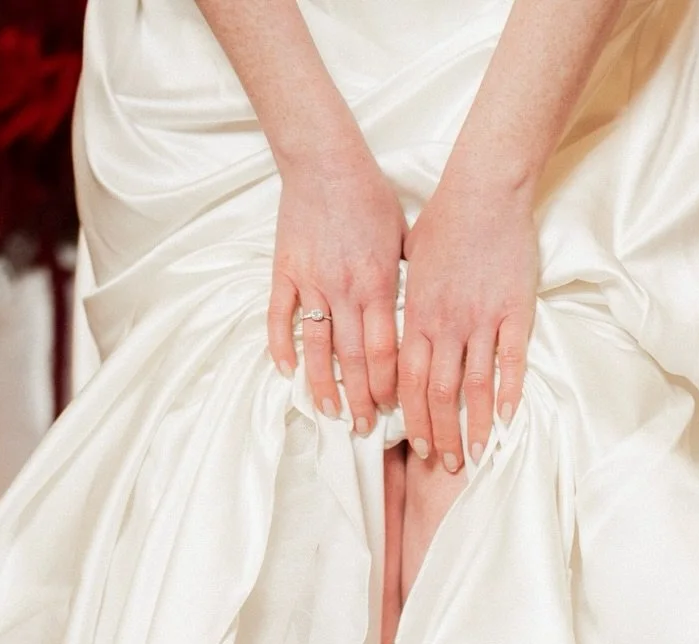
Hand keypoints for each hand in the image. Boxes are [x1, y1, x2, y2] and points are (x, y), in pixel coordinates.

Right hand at [267, 154, 407, 435]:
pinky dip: (282, 346)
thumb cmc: (370, 195)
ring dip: (323, 385)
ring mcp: (312, 282)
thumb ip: (406, 282)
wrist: (325, 157)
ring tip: (329, 413)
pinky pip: (280, 317)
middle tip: (363, 430)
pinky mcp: (285, 271)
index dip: (389, 384)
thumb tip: (419, 320)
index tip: (393, 410)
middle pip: (354, 358)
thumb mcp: (403, 238)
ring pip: (317, 346)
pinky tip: (287, 372)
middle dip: (361, 398)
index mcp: (379, 283)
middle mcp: (346, 289)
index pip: (386, 349)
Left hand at [398, 174, 537, 467]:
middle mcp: (446, 324)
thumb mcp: (408, 263)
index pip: (408, 381)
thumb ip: (404, 304)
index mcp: (417, 315)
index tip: (413, 447)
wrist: (485, 187)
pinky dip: (508, 393)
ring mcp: (482, 320)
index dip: (410, 418)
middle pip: (438, 394)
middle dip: (439, 434)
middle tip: (444, 465)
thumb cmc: (444, 219)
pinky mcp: (514, 310)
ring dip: (472, 427)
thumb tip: (395, 330)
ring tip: (474, 456)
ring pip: (472, 386)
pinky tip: (507, 420)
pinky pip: (510, 361)